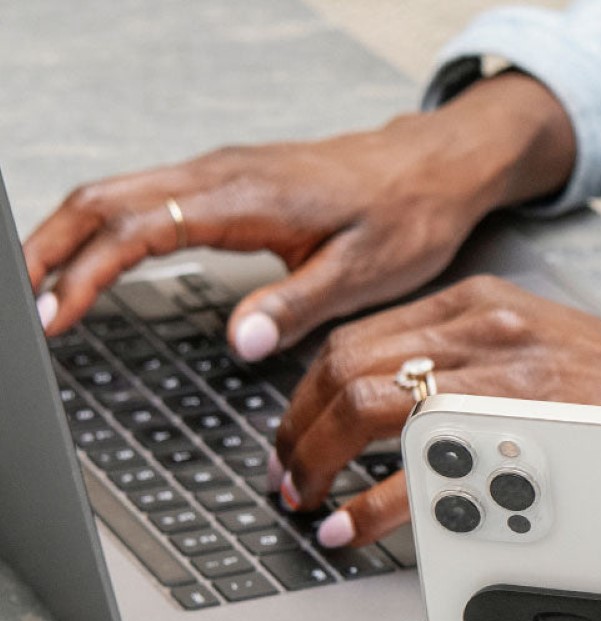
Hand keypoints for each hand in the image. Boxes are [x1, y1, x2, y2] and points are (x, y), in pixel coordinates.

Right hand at [23, 73, 574, 356]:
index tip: (58, 316)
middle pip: (104, 200)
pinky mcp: (228, 184)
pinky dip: (106, 229)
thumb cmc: (405, 217)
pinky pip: (146, 199)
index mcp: (245, 198)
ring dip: (71, 237)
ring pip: (118, 194)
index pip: (138, 231)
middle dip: (52, 249)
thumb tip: (240, 343)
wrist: (433, 170)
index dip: (88, 274)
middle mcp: (221, 176)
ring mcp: (220, 174)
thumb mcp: (361, 274)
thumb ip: (297, 307)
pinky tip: (97, 262)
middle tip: (26, 305)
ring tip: (43, 288)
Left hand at [273, 275, 600, 552]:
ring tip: (309, 506)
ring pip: (368, 403)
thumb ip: (476, 370)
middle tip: (288, 479)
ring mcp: (507, 372)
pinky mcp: (528, 426)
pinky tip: (355, 528)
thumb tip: (406, 418)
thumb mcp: (549, 356)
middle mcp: (487, 324)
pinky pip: (421, 462)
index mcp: (485, 304)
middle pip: (347, 366)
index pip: (360, 338)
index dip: (308, 395)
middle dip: (298, 431)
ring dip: (320, 462)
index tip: (297, 436)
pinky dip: (372, 502)